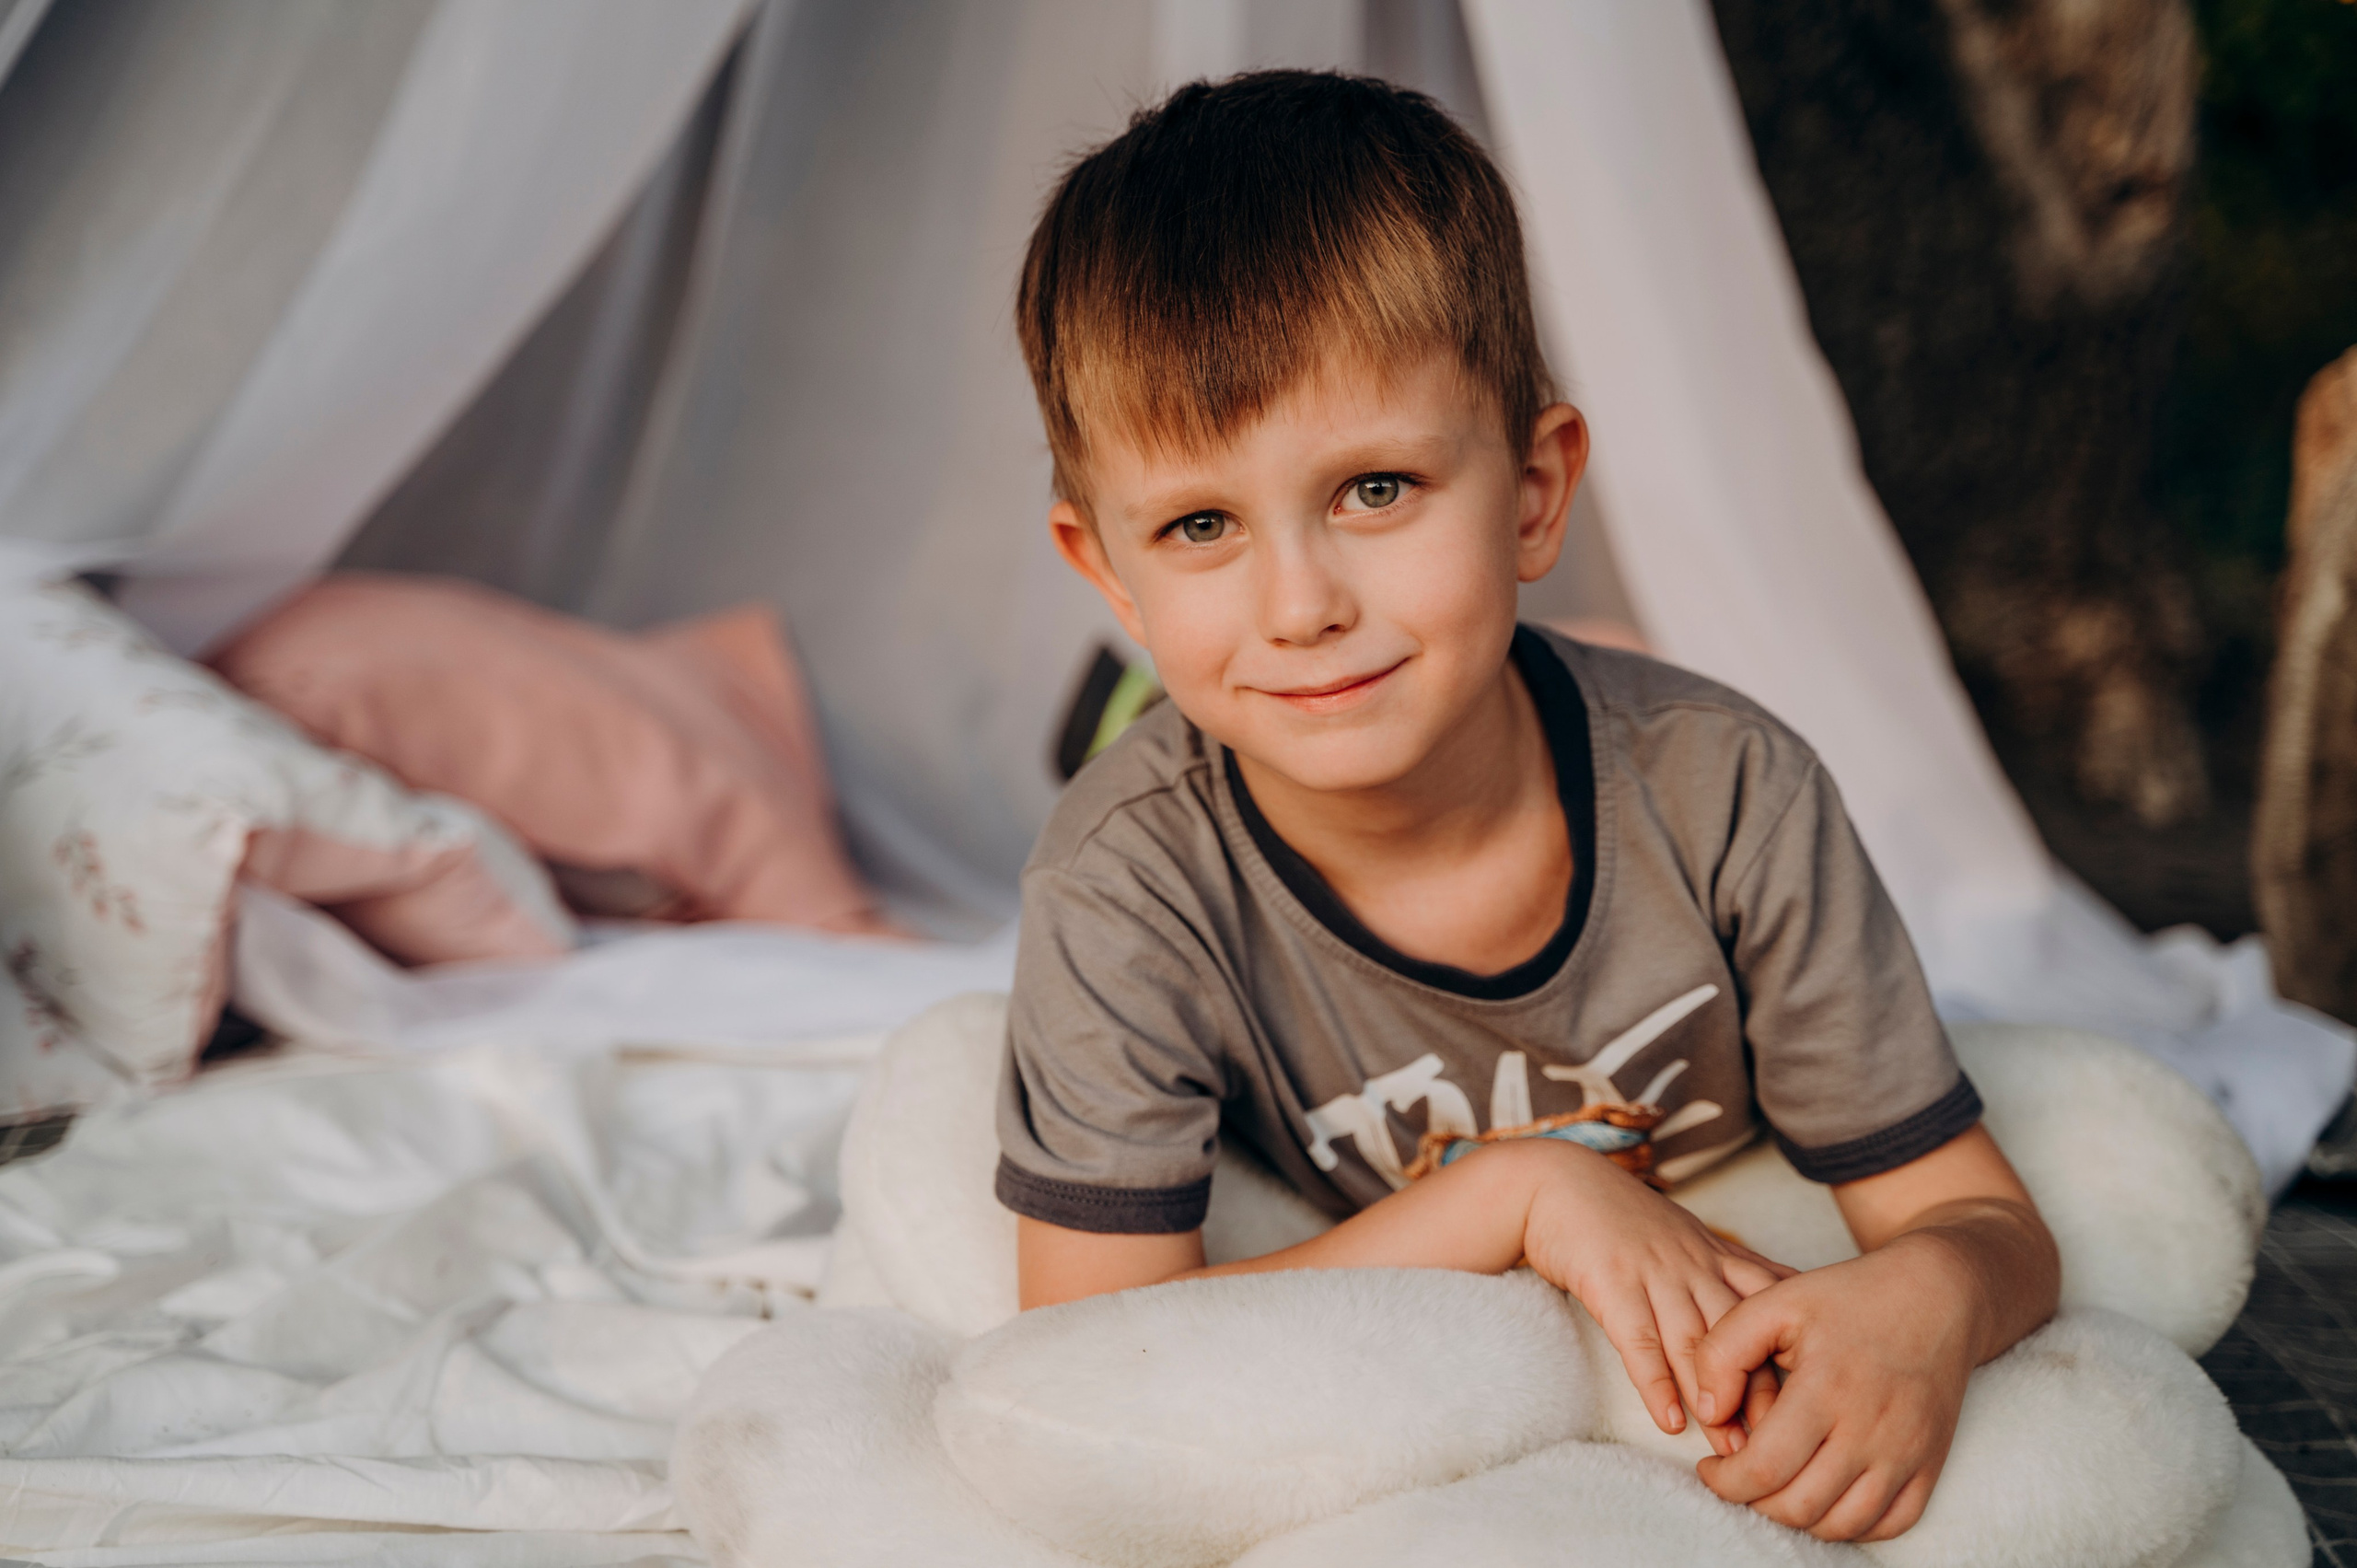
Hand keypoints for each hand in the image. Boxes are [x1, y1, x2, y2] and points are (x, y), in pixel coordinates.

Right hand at [1510, 1141, 1793, 1448]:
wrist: (1557, 1183)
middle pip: (1739, 1332)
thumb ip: (1733, 1268)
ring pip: (1694, 1341)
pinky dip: (1655, 1382)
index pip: (1768, 1309)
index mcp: (1716, 1254)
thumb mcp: (1689, 1236)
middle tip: (1778, 1443)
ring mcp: (1652, 1271)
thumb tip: (1785, 1296)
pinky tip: (1669, 1418)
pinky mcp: (1609, 1280)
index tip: (1805, 1408)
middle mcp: (1692, 1263)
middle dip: (1760, 1390)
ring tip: (1731, 1450)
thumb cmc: (1623, 1218)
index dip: (1787, 1359)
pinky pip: (1638, 1338)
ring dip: (1714, 1399)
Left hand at [1690, 1232, 1980, 1540]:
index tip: (1710, 1469)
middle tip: (1740, 1477)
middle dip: (1755, 1502)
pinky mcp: (1930, 1464)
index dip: (1725, 1482)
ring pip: (1842, 1525)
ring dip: (1798, 1518)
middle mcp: (1871, 1430)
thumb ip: (1723, 1352)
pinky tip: (1824, 1496)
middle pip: (1799, 1506)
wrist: (1937, 1296)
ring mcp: (1906, 1453)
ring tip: (1777, 1486)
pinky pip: (1890, 1524)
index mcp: (1825, 1389)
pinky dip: (1851, 1525)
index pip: (1765, 1469)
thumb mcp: (1774, 1302)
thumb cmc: (1848, 1298)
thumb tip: (1708, 1412)